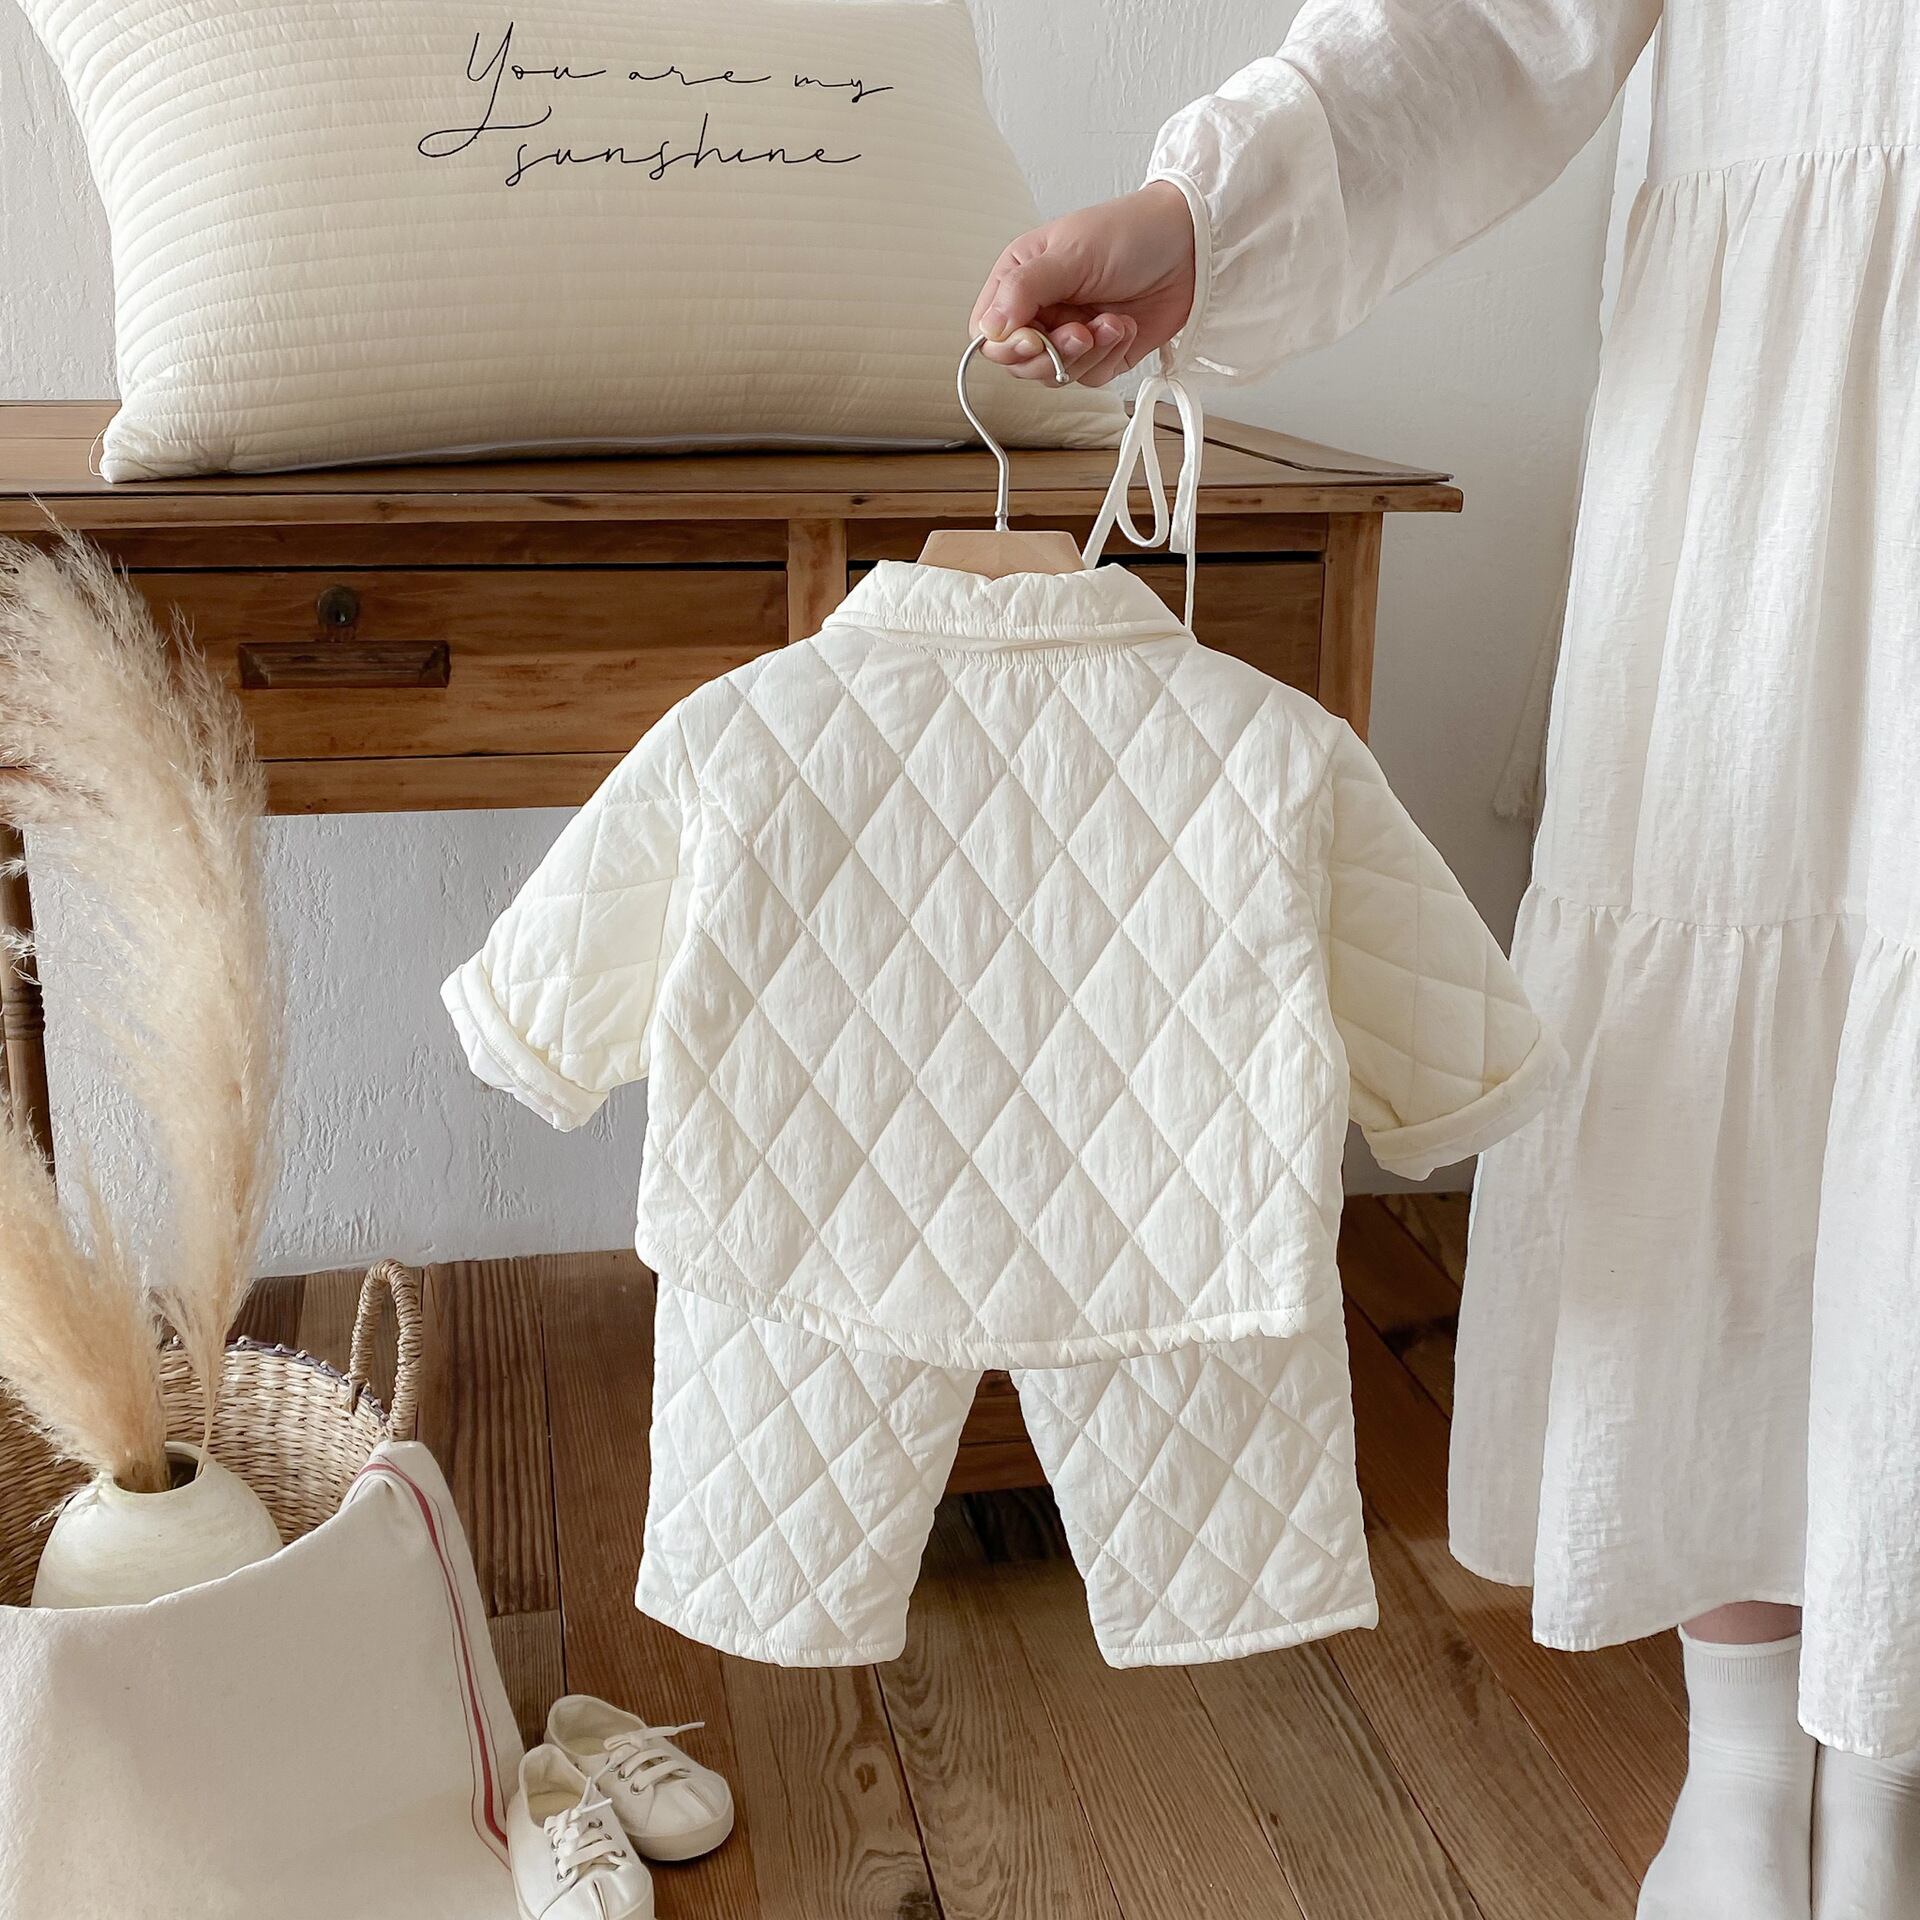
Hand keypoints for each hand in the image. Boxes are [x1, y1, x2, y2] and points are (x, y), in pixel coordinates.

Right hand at [970, 181, 1196, 386]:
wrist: (1191, 246)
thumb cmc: (1130, 232)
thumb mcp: (1069, 254)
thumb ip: (1023, 291)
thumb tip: (987, 328)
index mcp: (1020, 280)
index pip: (989, 334)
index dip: (1006, 346)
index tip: (1032, 338)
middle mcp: (1041, 310)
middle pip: (1020, 364)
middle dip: (1052, 354)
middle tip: (1080, 333)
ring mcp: (1070, 335)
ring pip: (1056, 376)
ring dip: (1087, 354)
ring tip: (1112, 321)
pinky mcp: (1101, 354)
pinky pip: (1090, 377)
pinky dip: (1109, 355)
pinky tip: (1125, 325)